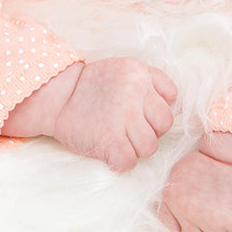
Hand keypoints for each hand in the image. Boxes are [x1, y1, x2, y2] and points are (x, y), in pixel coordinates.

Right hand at [3, 58, 176, 171]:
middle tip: (129, 129)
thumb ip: (151, 80)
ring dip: (136, 148)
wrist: (57, 97)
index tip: (140, 112)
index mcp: (140, 73)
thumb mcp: (124, 70)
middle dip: (149, 130)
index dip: (156, 110)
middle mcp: (134, 92)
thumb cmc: (93, 87)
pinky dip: (120, 161)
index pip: (170, 100)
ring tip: (119, 139)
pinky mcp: (109, 139)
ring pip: (150, 146)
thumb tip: (174, 102)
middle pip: (164, 125)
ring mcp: (122, 117)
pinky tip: (110, 152)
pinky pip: (130, 161)